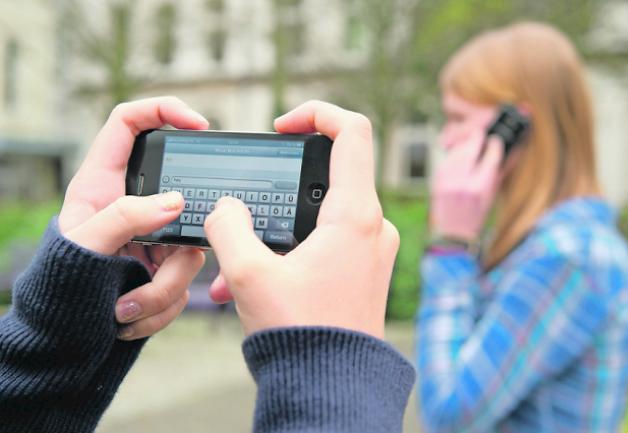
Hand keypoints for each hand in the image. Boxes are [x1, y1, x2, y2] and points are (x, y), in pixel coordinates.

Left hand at [59, 97, 207, 339]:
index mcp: (104, 182)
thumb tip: (174, 202)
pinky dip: (161, 306)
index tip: (198, 124)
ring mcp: (157, 237)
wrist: (65, 334)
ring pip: (189, 250)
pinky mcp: (168, 269)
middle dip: (176, 236)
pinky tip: (128, 317)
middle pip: (180, 197)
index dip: (164, 110)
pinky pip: (186, 283)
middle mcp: (136, 205)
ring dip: (161, 288)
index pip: (131, 123)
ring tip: (123, 309)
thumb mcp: (84, 246)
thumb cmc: (61, 282)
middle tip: (163, 258)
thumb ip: (125, 218)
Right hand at [204, 101, 398, 338]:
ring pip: (317, 218)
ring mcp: (370, 250)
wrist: (332, 390)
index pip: (351, 132)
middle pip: (326, 176)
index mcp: (355, 215)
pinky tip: (250, 287)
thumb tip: (225, 208)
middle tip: (245, 209)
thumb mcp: (248, 275)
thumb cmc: (301, 335)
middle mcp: (372, 227)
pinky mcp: (362, 272)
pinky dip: (288, 254)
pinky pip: (323, 245)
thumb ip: (227, 227)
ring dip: (274, 233)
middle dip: (277, 192)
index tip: (282, 128)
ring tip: (234, 267)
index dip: (316, 115)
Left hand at [431, 131, 502, 241]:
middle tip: (481, 134)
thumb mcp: (492, 196)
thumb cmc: (476, 218)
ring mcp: (447, 181)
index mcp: (480, 187)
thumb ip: (498, 172)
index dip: (494, 144)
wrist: (452, 235)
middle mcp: (462, 182)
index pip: (490, 155)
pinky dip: (453, 155)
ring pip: (456, 151)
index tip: (496, 140)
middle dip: (477, 137)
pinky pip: (446, 161)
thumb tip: (508, 151)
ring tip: (471, 144)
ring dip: (464, 144)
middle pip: (470, 147)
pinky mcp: (437, 181)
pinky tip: (459, 156)